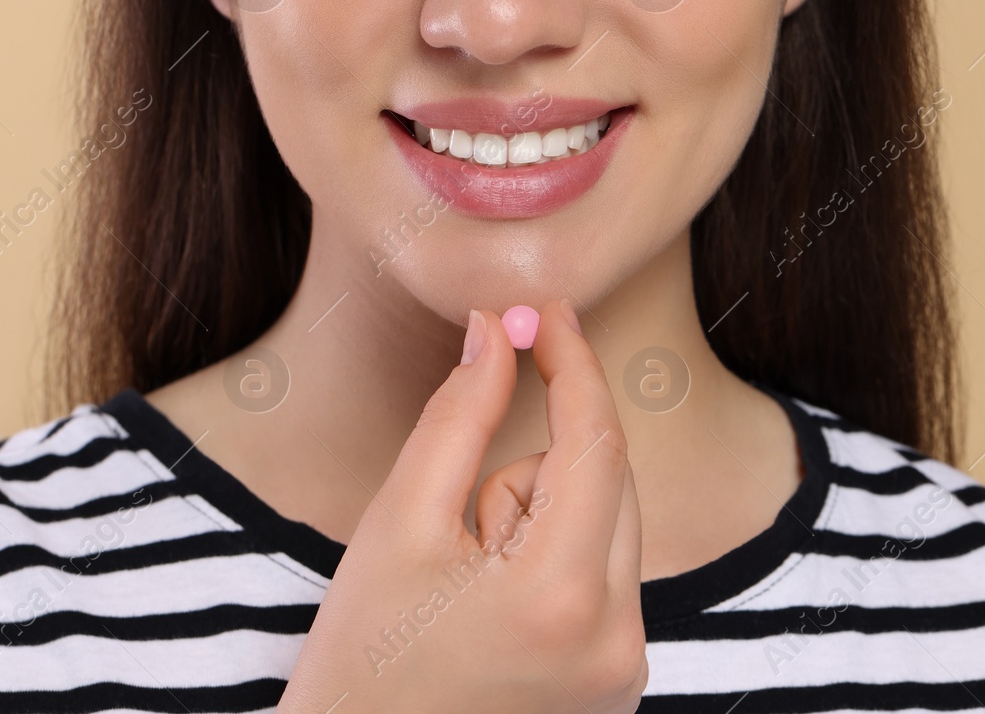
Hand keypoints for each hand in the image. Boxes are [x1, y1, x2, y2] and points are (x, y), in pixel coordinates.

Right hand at [277, 299, 647, 713]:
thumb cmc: (359, 659)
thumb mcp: (398, 524)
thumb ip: (459, 416)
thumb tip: (497, 328)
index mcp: (563, 597)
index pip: (595, 440)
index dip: (572, 361)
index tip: (546, 309)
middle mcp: (619, 641)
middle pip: (607, 482)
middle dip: (534, 470)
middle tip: (458, 525)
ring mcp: (624, 672)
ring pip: (606, 527)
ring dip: (542, 522)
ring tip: (466, 584)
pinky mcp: (618, 688)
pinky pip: (604, 577)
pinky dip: (555, 564)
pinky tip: (492, 610)